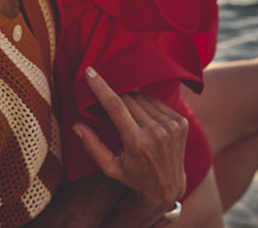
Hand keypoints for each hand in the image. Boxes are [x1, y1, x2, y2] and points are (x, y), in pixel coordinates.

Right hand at [73, 67, 187, 211]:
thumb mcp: (110, 168)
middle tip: (112, 107)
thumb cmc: (134, 176)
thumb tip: (76, 126)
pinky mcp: (181, 122)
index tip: (90, 72)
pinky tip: (144, 118)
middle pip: (128, 99)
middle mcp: (156, 132)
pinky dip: (146, 104)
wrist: (168, 186)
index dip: (101, 86)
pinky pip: (156, 101)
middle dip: (116, 97)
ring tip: (130, 118)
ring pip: (142, 98)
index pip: (115, 105)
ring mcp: (171, 126)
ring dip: (132, 101)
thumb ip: (92, 146)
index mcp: (137, 142)